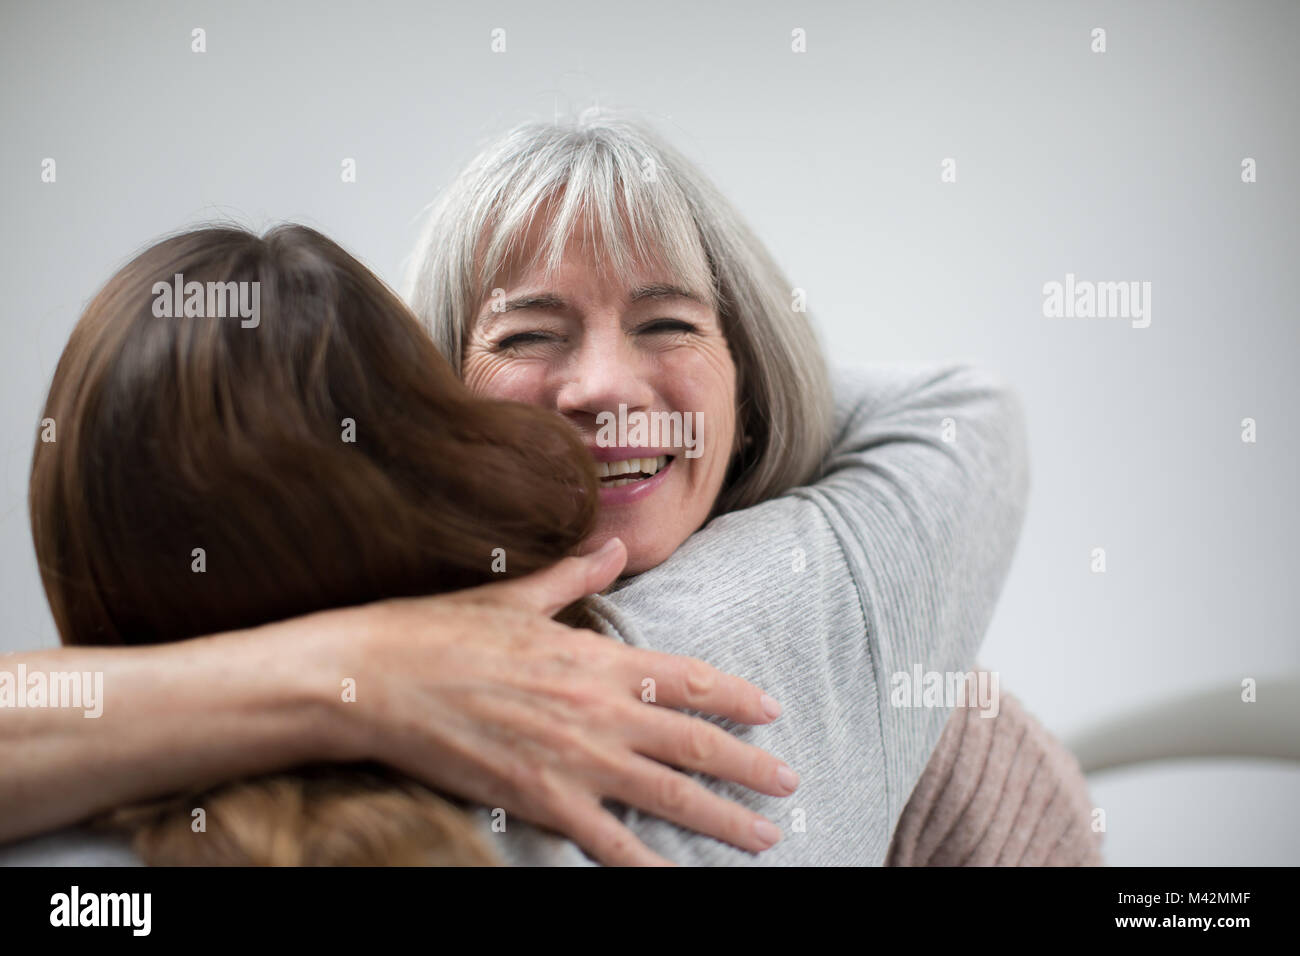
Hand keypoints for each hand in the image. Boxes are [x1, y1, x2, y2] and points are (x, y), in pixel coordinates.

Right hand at [325, 538, 797, 864]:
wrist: (377, 679)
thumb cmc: (441, 632)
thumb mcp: (515, 595)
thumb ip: (575, 576)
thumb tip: (614, 548)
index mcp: (594, 656)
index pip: (686, 678)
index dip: (735, 695)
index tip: (771, 710)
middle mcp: (597, 709)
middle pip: (693, 741)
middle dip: (748, 765)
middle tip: (788, 780)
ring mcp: (573, 759)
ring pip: (667, 794)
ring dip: (722, 818)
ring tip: (762, 835)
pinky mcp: (540, 800)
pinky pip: (607, 841)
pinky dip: (646, 864)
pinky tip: (675, 878)